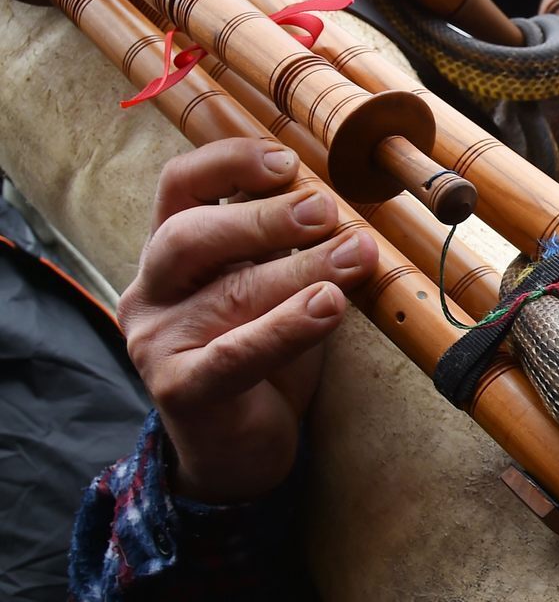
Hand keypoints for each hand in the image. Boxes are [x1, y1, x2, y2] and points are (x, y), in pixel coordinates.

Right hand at [118, 138, 377, 502]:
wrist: (238, 449)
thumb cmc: (262, 350)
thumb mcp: (275, 283)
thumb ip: (293, 246)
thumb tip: (350, 204)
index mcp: (172, 249)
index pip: (180, 186)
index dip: (229, 162)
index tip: (288, 161)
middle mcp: (153, 289)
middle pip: (192, 234)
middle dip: (265, 218)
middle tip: (326, 211)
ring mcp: (157, 341)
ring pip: (226, 292)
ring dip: (299, 269)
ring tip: (355, 255)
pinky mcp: (179, 390)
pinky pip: (235, 353)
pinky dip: (287, 326)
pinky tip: (329, 306)